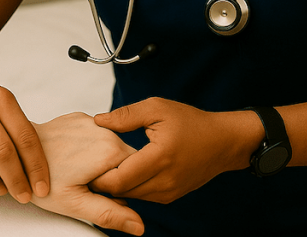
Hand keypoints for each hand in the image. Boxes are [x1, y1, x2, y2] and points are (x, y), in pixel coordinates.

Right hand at [0, 76, 48, 203]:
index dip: (36, 166)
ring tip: (1, 190)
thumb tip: (35, 174)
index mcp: (1, 98)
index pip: (25, 137)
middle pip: (2, 152)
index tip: (42, 188)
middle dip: (16, 180)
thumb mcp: (3, 105)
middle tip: (23, 196)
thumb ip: (17, 132)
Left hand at [32, 113, 143, 235]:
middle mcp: (104, 130)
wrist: (13, 157)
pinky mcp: (79, 116)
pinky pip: (96, 135)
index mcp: (109, 151)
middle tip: (84, 183)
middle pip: (126, 158)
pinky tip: (70, 157)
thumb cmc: (41, 183)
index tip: (98, 192)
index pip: (137, 171)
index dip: (123, 187)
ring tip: (76, 170)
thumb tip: (139, 226)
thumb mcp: (76, 205)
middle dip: (112, 173)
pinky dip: (90, 147)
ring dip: (102, 159)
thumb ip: (111, 213)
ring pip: (112, 145)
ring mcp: (90, 120)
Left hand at [90, 98, 250, 203]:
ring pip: (131, 196)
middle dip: (103, 182)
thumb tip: (98, 121)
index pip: (118, 179)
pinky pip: (143, 196)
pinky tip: (124, 171)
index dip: (98, 175)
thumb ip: (126, 116)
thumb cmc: (192, 123)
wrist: (222, 142)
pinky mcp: (170, 197)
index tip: (84, 164)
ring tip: (103, 168)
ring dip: (117, 185)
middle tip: (87, 168)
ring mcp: (168, 192)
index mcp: (160, 157)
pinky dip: (131, 186)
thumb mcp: (157, 108)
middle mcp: (165, 180)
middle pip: (122, 191)